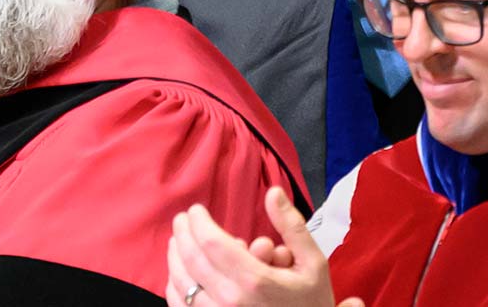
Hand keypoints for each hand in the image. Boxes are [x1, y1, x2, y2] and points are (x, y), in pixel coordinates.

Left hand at [165, 187, 363, 306]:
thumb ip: (291, 226)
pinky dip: (174, 286)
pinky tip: (177, 273)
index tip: (196, 209)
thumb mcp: (313, 261)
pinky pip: (180, 306)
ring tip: (177, 241)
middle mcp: (229, 300)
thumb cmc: (310, 301)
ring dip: (175, 258)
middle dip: (183, 234)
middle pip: (192, 260)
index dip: (199, 223)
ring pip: (181, 284)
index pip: (213, 244)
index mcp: (255, 280)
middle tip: (182, 219)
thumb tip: (273, 192)